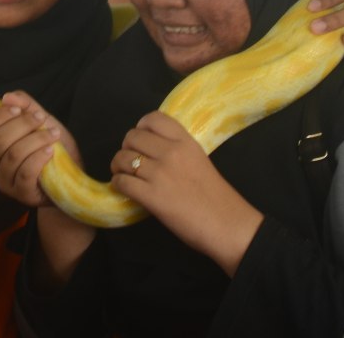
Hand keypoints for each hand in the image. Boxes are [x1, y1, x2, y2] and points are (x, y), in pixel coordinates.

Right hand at [0, 91, 76, 207]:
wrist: (69, 173)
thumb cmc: (50, 145)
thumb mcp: (40, 121)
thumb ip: (25, 106)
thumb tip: (7, 97)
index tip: (19, 109)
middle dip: (22, 125)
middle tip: (41, 119)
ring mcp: (5, 181)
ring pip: (13, 155)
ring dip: (36, 140)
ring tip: (53, 134)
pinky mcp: (21, 194)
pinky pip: (25, 173)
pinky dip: (39, 157)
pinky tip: (50, 151)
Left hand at [112, 112, 261, 275]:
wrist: (226, 224)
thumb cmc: (215, 196)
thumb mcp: (199, 160)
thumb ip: (177, 152)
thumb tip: (152, 153)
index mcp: (185, 142)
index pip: (154, 119)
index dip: (141, 127)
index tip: (140, 139)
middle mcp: (171, 152)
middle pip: (132, 137)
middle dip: (126, 148)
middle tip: (130, 160)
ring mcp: (160, 173)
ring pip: (123, 159)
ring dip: (118, 166)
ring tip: (123, 174)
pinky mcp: (151, 196)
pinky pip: (122, 182)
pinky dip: (118, 184)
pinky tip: (123, 188)